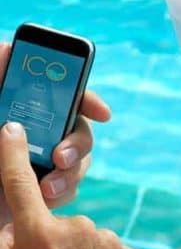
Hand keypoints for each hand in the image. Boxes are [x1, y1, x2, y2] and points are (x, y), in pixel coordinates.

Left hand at [0, 42, 110, 219]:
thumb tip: (6, 48)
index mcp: (27, 106)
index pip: (71, 97)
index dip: (91, 102)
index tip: (103, 114)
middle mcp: (43, 130)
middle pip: (80, 131)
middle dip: (78, 145)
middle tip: (60, 157)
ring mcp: (45, 159)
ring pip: (79, 163)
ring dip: (70, 175)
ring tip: (48, 189)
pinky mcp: (45, 187)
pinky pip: (68, 188)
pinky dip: (61, 195)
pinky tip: (44, 200)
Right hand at [0, 122, 138, 248]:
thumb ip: (5, 246)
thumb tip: (16, 226)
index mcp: (36, 235)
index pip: (18, 183)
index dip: (11, 153)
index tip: (11, 128)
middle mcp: (75, 228)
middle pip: (55, 224)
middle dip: (48, 242)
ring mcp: (106, 240)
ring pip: (83, 238)